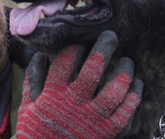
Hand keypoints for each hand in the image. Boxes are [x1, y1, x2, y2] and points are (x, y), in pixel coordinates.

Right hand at [16, 30, 143, 138]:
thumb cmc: (36, 133)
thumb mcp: (28, 106)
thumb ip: (34, 80)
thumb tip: (40, 56)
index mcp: (53, 94)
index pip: (66, 61)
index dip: (74, 47)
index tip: (80, 41)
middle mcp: (75, 103)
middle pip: (93, 69)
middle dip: (103, 48)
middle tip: (111, 36)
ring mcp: (93, 118)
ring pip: (115, 90)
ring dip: (123, 72)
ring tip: (127, 61)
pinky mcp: (106, 132)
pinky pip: (125, 113)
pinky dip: (134, 97)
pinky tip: (136, 86)